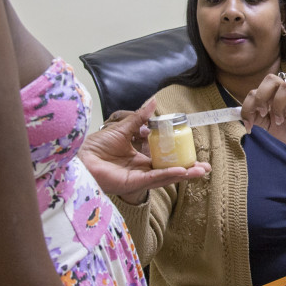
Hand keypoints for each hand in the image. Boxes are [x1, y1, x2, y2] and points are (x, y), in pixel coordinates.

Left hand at [80, 98, 209, 201]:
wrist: (80, 156)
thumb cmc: (96, 146)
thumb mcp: (124, 128)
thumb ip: (140, 117)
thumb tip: (153, 102)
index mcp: (139, 159)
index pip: (165, 160)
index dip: (180, 158)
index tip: (195, 155)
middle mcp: (141, 170)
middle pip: (169, 172)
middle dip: (188, 171)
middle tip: (205, 168)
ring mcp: (137, 178)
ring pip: (165, 177)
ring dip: (183, 174)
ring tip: (200, 170)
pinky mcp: (131, 184)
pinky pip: (152, 178)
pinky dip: (167, 175)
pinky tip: (181, 171)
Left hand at [240, 73, 285, 151]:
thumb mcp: (267, 125)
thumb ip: (255, 118)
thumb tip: (240, 116)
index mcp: (271, 95)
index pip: (255, 91)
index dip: (248, 106)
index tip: (249, 123)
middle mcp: (283, 92)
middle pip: (271, 79)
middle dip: (262, 96)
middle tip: (264, 113)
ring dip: (279, 106)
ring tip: (281, 121)